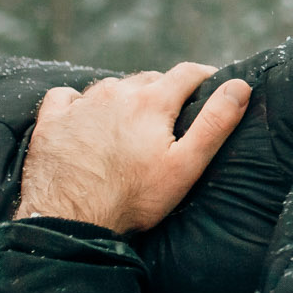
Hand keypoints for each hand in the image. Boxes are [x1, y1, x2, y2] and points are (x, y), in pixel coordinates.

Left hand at [15, 63, 251, 233]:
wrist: (71, 220)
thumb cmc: (135, 198)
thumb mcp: (186, 165)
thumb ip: (215, 123)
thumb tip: (239, 86)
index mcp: (151, 101)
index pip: (187, 72)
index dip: (206, 76)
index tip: (214, 85)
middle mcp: (114, 93)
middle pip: (149, 78)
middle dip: (165, 90)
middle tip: (172, 117)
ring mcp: (80, 104)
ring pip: (112, 87)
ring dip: (126, 98)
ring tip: (131, 123)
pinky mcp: (52, 119)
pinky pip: (67, 96)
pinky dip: (80, 102)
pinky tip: (86, 120)